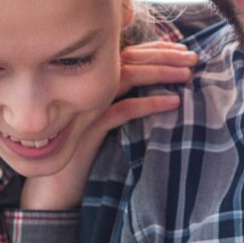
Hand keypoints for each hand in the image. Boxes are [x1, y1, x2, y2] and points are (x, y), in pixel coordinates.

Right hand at [19, 42, 195, 210]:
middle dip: (163, 55)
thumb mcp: (101, 127)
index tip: (180, 50)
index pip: (123, 55)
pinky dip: (149, 103)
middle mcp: (83, 89)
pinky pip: (122, 110)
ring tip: (187, 74)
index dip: (153, 49)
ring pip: (125, 77)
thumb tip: (157, 92)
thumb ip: (120, 106)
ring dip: (159, 72)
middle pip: (127, 60)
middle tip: (192, 57)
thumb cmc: (80, 160)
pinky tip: (172, 102)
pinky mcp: (87, 130)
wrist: (51, 193)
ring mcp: (84, 107)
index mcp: (87, 84)